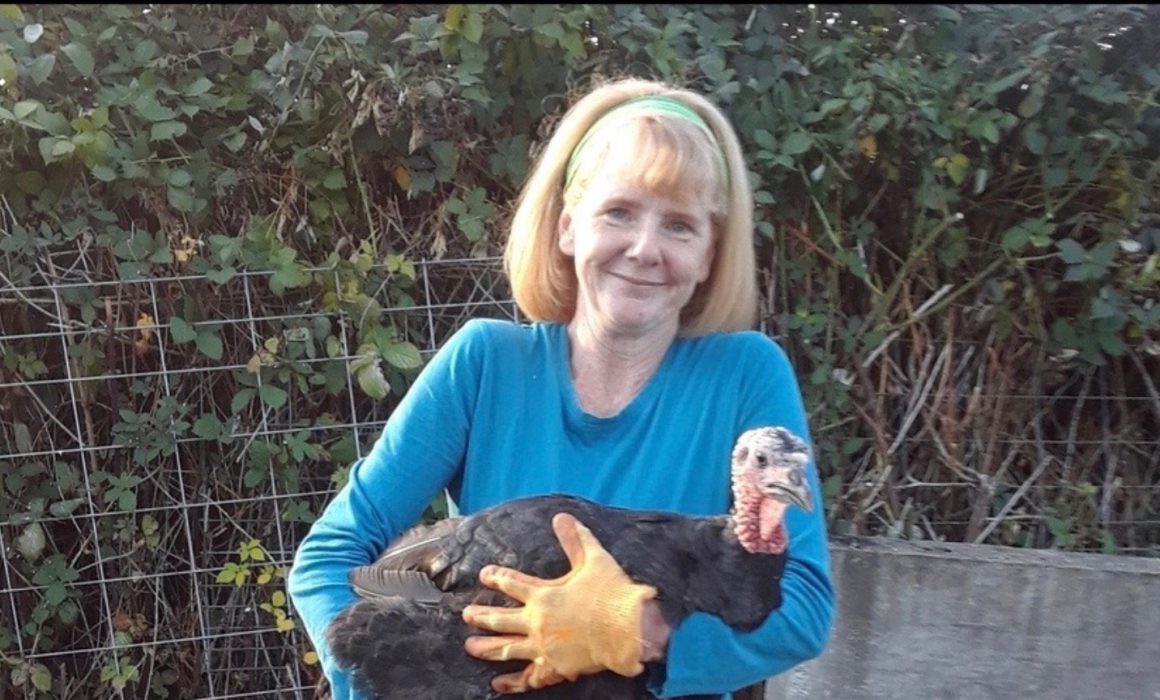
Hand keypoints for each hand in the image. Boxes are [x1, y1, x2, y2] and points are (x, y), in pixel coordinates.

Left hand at [462, 512, 657, 692]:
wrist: (628, 629)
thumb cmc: (611, 594)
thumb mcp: (593, 559)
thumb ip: (576, 539)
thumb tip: (562, 517)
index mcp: (543, 595)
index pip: (511, 583)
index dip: (495, 577)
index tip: (484, 575)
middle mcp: (537, 622)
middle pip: (500, 619)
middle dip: (481, 616)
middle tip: (466, 614)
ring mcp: (543, 647)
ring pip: (506, 649)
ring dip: (486, 648)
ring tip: (471, 646)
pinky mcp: (554, 667)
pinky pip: (528, 677)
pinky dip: (512, 682)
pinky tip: (499, 684)